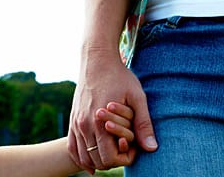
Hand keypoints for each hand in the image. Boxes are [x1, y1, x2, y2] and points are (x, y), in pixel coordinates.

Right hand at [67, 49, 157, 172]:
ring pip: (83, 157)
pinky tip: (90, 163)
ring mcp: (76, 123)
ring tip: (112, 151)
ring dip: (98, 160)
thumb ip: (143, 124)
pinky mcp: (72, 119)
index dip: (125, 158)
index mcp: (99, 123)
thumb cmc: (120, 77)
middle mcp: (83, 125)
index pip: (109, 158)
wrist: (97, 60)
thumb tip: (152, 149)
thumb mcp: (137, 98)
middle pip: (97, 161)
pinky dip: (81, 158)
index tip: (134, 147)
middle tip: (124, 148)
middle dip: (112, 160)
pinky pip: (72, 147)